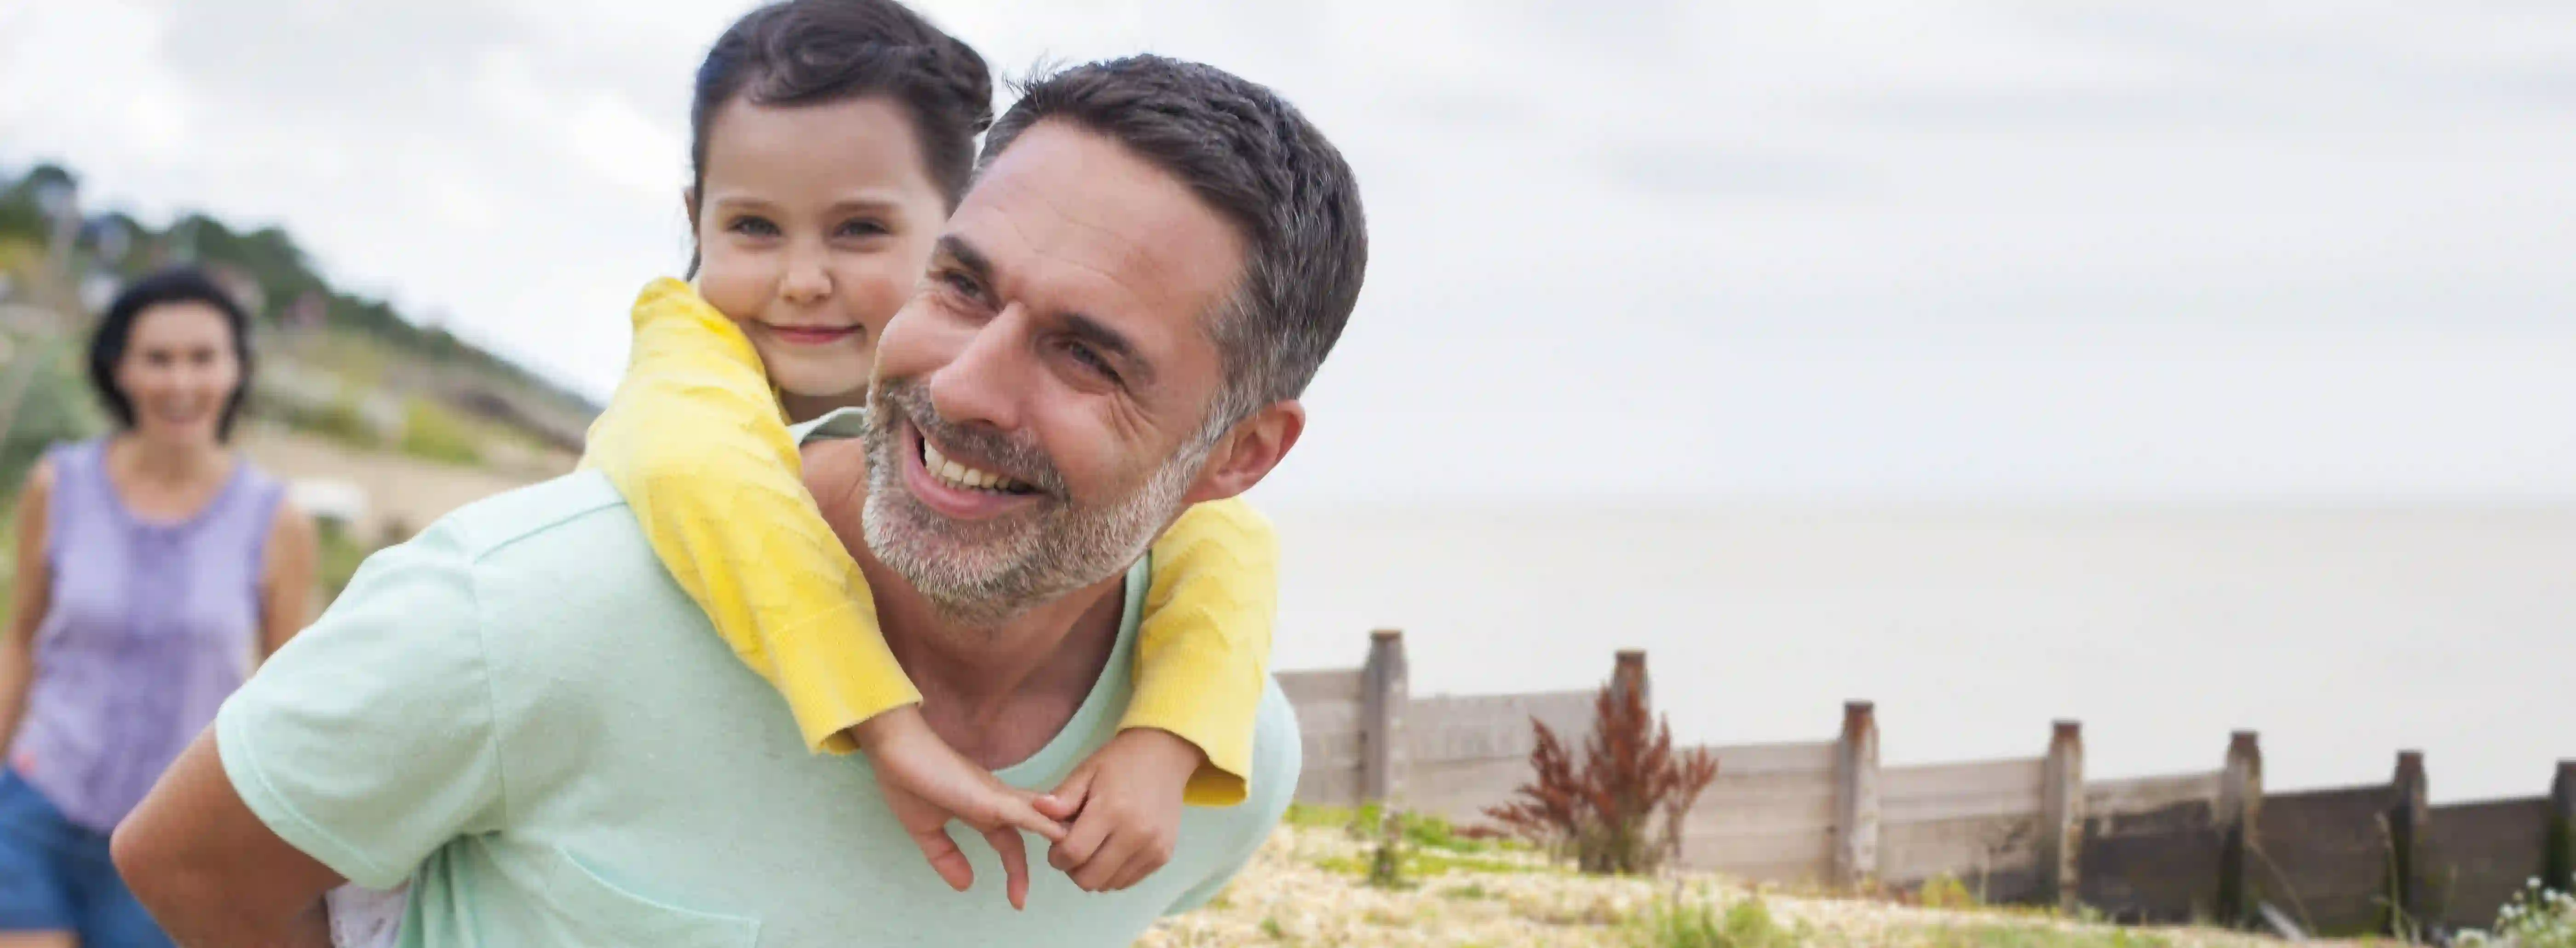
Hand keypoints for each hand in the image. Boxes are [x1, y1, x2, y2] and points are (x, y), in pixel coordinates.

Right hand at [849, 706, 1067, 909]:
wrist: (894, 748)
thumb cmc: (908, 780)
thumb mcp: (927, 830)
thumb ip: (946, 856)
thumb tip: (966, 885)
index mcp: (982, 810)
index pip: (1010, 844)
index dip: (1016, 871)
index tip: (1018, 900)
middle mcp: (996, 801)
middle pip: (1033, 831)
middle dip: (1049, 855)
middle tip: (1065, 881)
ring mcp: (996, 796)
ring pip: (1040, 818)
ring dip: (1061, 835)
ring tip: (1084, 854)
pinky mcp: (990, 795)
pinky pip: (1024, 811)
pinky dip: (1045, 823)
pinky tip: (1062, 835)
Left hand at [1034, 728, 1203, 891]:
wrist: (1165, 756)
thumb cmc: (1120, 762)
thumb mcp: (1086, 771)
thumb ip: (1062, 797)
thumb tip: (1037, 811)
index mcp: (1112, 810)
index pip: (1073, 854)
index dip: (1057, 856)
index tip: (1056, 845)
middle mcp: (1136, 834)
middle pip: (1089, 878)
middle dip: (1073, 869)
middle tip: (1074, 848)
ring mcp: (1153, 848)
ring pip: (1108, 885)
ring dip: (1094, 872)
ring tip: (1095, 846)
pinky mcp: (1163, 856)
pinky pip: (1127, 882)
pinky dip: (1113, 873)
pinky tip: (1112, 850)